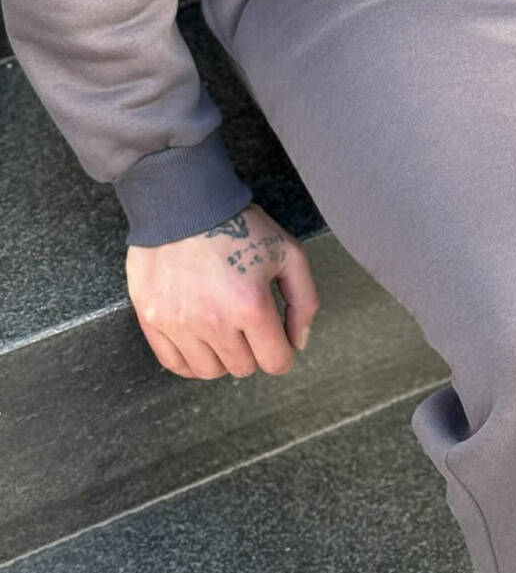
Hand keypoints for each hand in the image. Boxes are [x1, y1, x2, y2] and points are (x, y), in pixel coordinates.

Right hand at [125, 202, 320, 378]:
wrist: (184, 201)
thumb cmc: (239, 225)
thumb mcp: (289, 254)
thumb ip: (304, 301)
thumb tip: (297, 343)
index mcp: (251, 306)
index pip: (275, 362)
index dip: (282, 354)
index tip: (277, 340)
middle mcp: (213, 321)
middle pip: (243, 368)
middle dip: (253, 351)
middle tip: (248, 325)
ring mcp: (178, 323)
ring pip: (209, 371)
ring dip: (222, 357)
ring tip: (223, 329)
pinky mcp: (152, 319)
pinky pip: (174, 363)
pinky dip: (191, 359)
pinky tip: (199, 340)